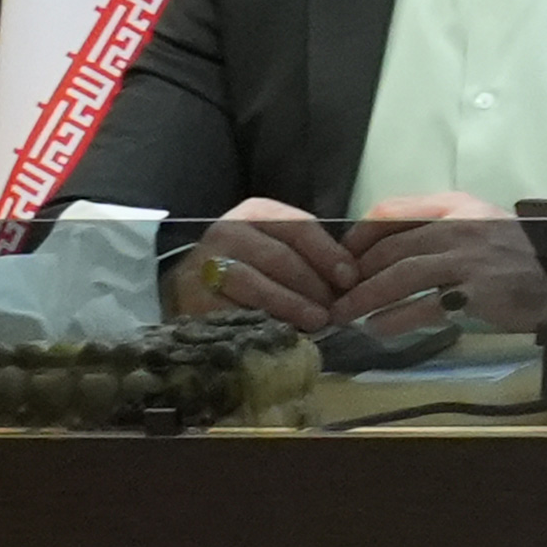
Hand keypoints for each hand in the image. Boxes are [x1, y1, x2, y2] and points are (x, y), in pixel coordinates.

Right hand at [178, 198, 357, 330]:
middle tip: (335, 309)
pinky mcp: (193, 299)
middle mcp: (227, 233)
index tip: (350, 279)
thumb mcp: (283, 248)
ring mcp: (205, 265)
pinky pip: (231, 312)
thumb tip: (353, 280)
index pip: (299, 228)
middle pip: (279, 257)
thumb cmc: (255, 268)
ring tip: (316, 321)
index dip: (328, 254)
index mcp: (256, 214)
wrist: (195, 287)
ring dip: (291, 304)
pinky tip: (282, 333)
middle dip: (313, 285)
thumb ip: (314, 256)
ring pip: (254, 284)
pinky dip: (261, 323)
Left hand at [340, 192, 546, 337]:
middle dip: (353, 274)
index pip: (391, 211)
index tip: (342, 257)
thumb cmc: (521, 255)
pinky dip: (394, 320)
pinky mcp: (475, 294)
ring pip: (398, 276)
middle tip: (333, 294)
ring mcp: (468, 260)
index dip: (358, 235)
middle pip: (389, 248)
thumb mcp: (483, 223)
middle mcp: (460, 227)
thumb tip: (388, 247)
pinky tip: (378, 329)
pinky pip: (422, 307)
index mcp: (458, 205)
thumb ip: (442, 226)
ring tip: (343, 315)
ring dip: (363, 298)